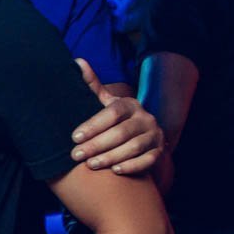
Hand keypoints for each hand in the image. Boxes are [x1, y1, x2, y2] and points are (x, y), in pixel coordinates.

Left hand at [70, 59, 162, 174]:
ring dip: (110, 157)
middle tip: (76, 155)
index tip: (74, 137)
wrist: (140, 136)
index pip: (112, 113)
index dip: (93, 125)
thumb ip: (92, 86)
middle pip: (121, 132)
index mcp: (130, 104)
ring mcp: (155, 135)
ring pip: (134, 147)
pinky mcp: (159, 152)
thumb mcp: (105, 102)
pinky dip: (132, 166)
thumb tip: (77, 62)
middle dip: (96, 145)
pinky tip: (115, 171)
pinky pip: (148, 161)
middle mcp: (146, 118)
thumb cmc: (114, 119)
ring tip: (90, 165)